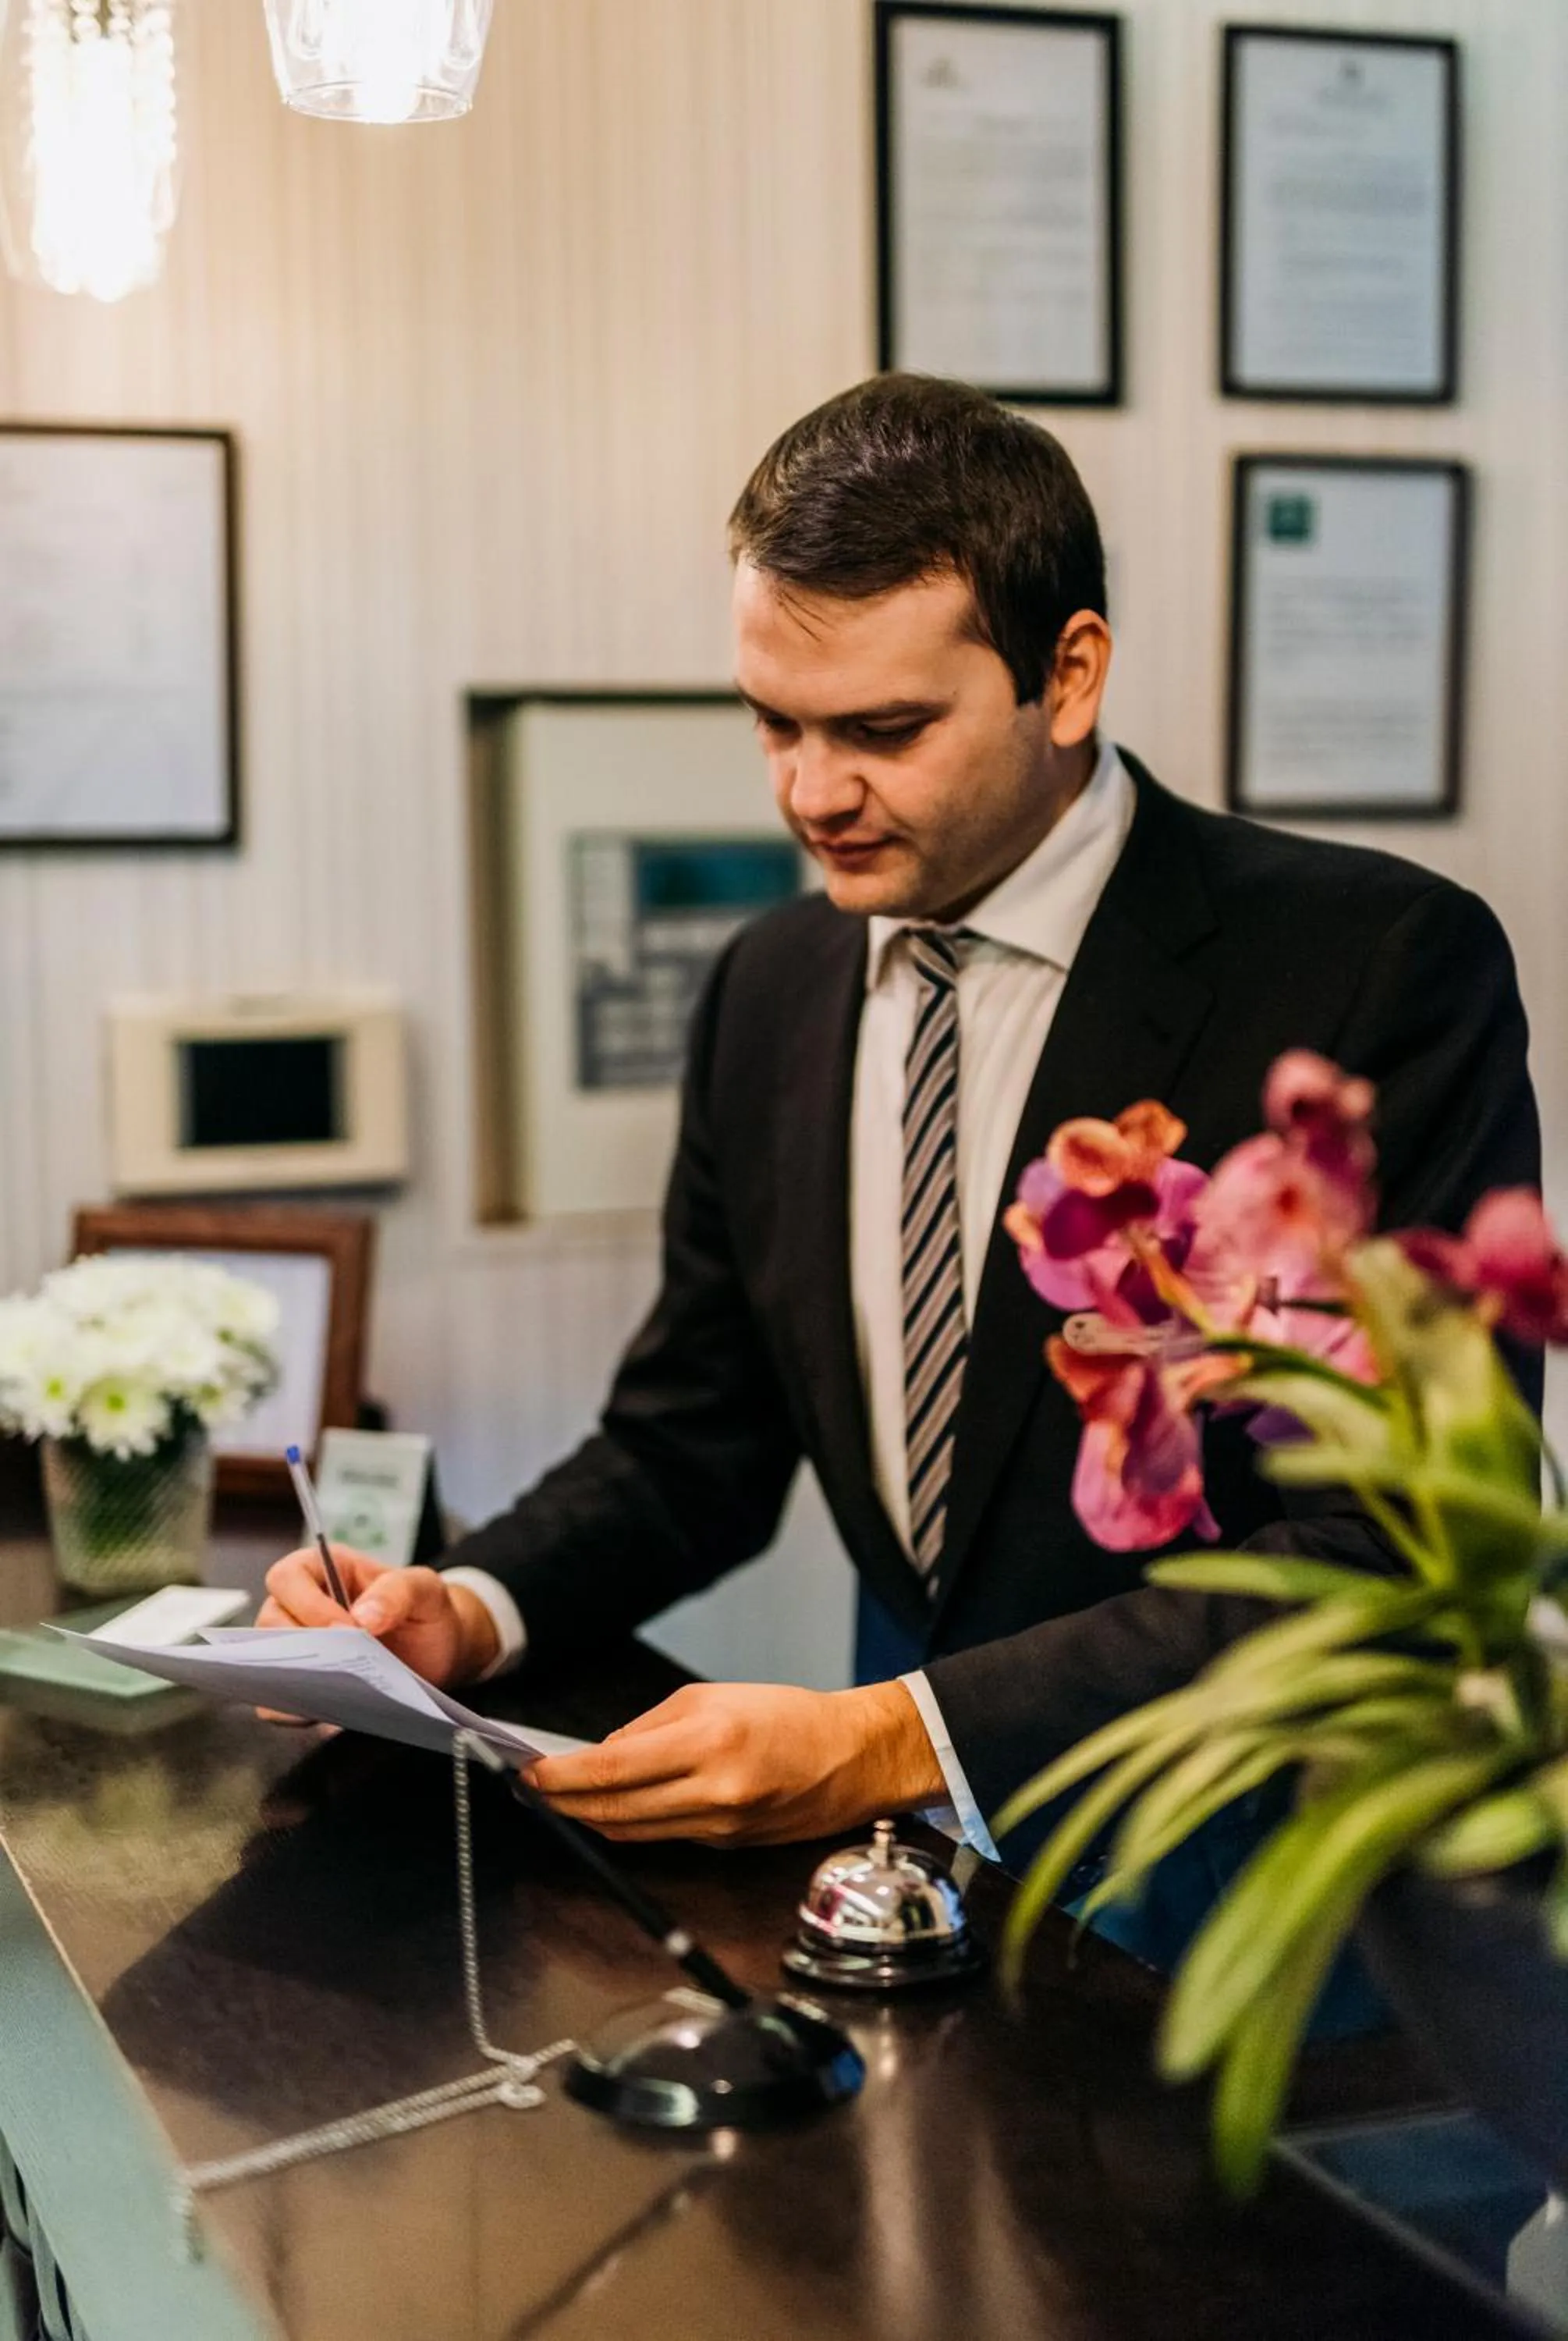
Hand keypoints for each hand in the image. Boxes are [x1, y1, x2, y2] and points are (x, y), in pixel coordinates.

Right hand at [257, 1548, 499, 1691]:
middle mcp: (301, 1607)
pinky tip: (327, 1715)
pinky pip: (279, 1704)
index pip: (287, 1577)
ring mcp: (298, 1649)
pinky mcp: (303, 1687)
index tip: (344, 1629)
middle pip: (268, 1624)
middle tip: (338, 1666)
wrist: (441, 1650)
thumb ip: (397, 1592)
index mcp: (324, 1570)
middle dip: (298, 1647)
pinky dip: (295, 1712)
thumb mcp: (425, 1590)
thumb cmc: (427, 1610)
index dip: (307, 1604)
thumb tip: (362, 1617)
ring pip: (266, 1666)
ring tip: (330, 1695)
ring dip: (292, 1683)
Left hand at [525, 1679, 946, 1845]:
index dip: (563, 1777)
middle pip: (613, 1809)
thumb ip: (652, 1727)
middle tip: (533, 1789)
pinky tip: (613, 1806)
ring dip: (590, 1817)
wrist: (855, 1758)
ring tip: (562, 1799)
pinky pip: (663, 1837)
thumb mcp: (714, 1697)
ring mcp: (719, 1828)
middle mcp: (713, 1792)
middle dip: (564, 1802)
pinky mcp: (725, 1847)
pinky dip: (631, 1823)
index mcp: (709, 1742)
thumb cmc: (789, 1716)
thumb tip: (602, 1754)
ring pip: (632, 1832)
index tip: (531, 1772)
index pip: (614, 1768)